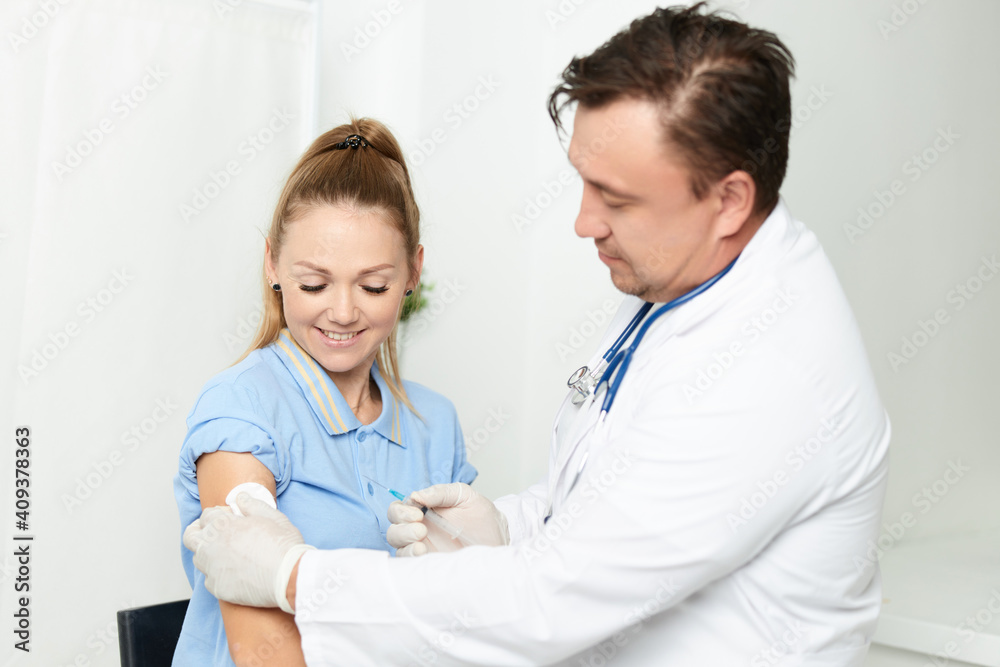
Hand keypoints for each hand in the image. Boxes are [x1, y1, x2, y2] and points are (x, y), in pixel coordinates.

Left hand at [183, 494, 313, 612]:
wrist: (289, 577)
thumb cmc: (283, 546)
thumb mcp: (272, 516)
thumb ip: (252, 505)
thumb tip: (240, 498)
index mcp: (223, 525)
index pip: (206, 515)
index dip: (217, 514)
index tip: (226, 517)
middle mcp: (211, 546)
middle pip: (190, 536)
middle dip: (197, 531)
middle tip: (210, 532)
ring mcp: (212, 569)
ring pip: (197, 558)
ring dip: (206, 552)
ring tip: (223, 552)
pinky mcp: (217, 588)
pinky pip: (209, 578)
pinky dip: (216, 573)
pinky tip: (232, 572)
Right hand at [386, 483, 508, 556]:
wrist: (499, 546)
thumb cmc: (484, 521)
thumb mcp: (466, 497)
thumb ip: (442, 492)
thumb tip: (416, 495)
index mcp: (425, 510)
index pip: (399, 508)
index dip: (402, 509)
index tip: (417, 511)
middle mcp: (419, 529)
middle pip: (394, 526)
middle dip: (402, 525)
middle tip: (420, 527)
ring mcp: (422, 548)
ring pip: (397, 544)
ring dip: (405, 540)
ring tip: (422, 541)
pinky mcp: (428, 564)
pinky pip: (408, 563)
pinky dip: (410, 557)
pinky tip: (423, 553)